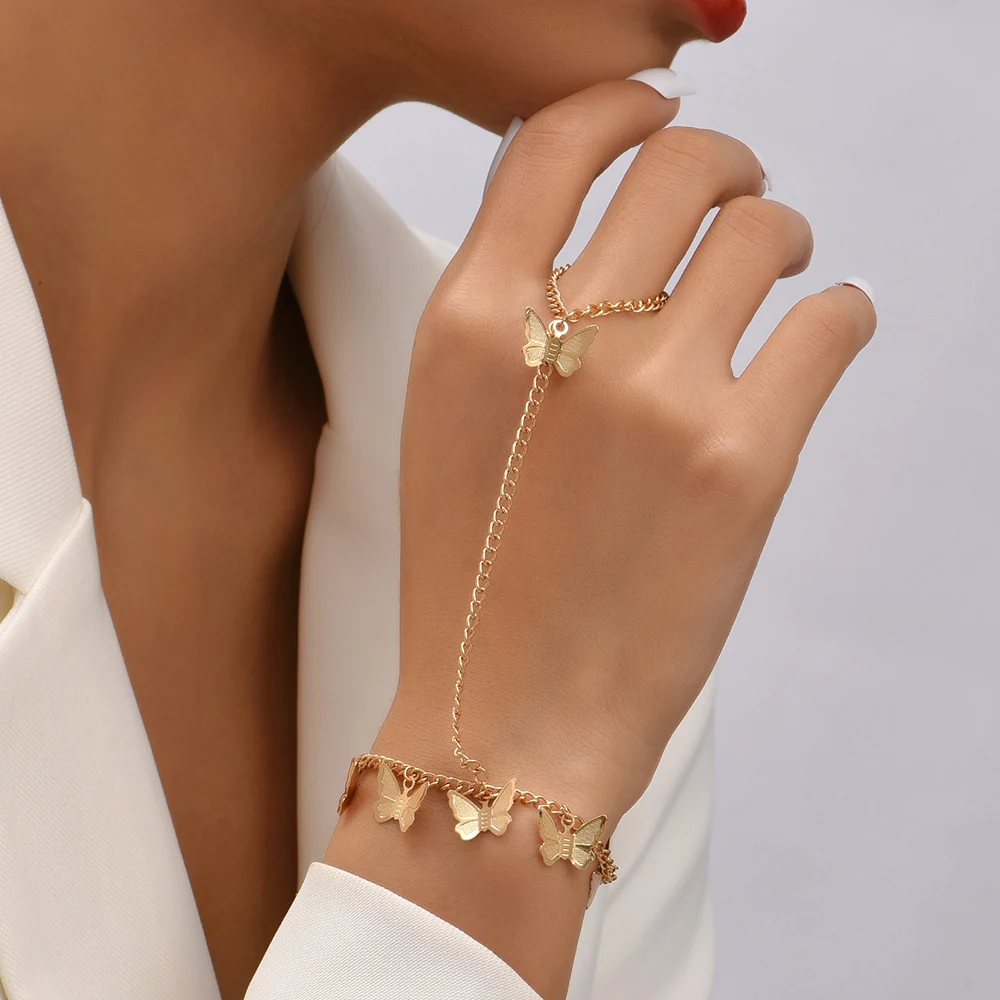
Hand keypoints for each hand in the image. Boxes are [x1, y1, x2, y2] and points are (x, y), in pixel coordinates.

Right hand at [328, 77, 875, 996]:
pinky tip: (823, 332)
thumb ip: (501, 310)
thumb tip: (587, 217)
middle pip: (680, 161)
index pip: (559, 134)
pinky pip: (831, 320)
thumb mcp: (445, 420)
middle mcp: (559, 335)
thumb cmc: (471, 573)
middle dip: (724, 163)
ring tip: (780, 276)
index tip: (660, 122)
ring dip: (783, 236)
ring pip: (765, 229)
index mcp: (468, 318)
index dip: (625, 110)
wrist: (504, 713)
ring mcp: (657, 394)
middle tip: (738, 197)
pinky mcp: (745, 459)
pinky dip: (841, 313)